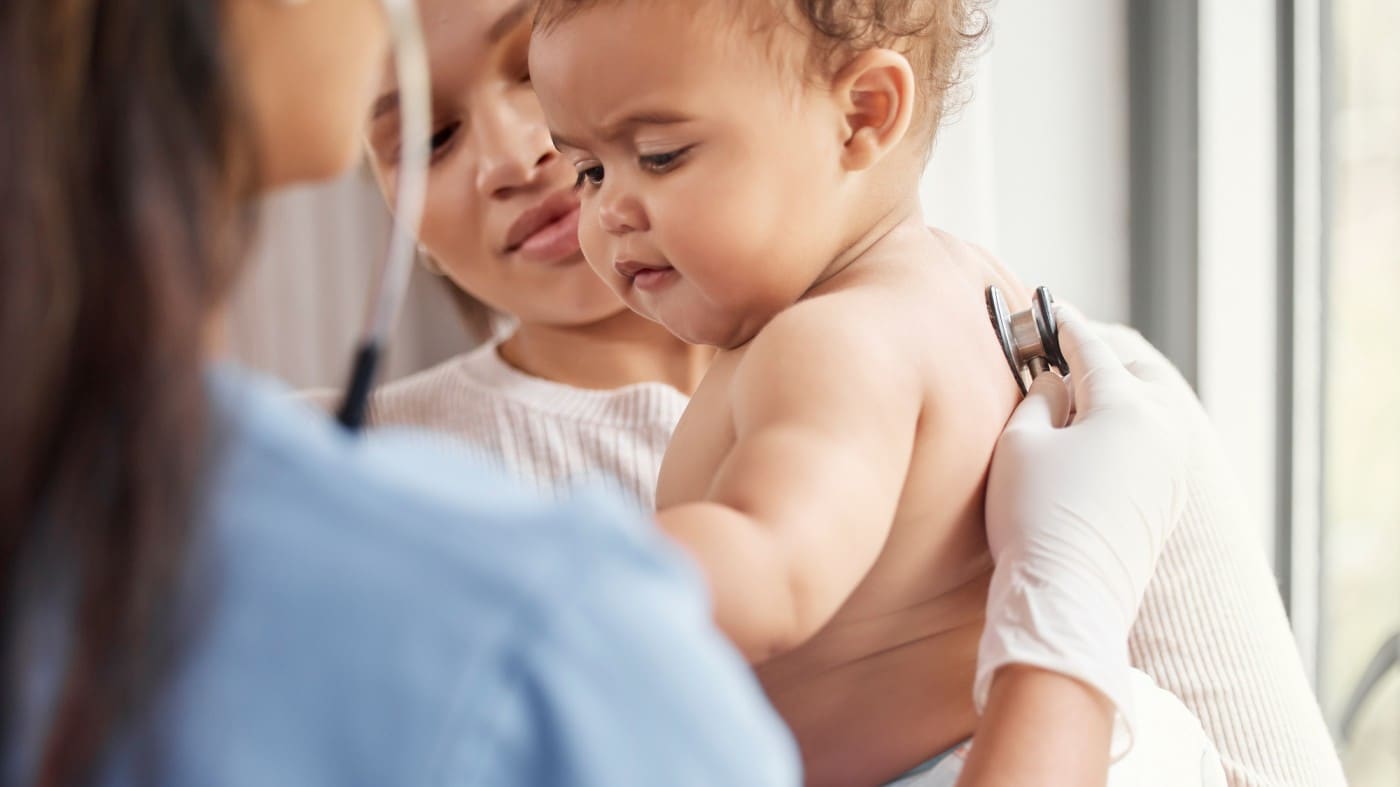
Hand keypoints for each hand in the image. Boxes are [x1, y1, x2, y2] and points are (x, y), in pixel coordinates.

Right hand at [975, 303, 1187, 751]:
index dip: (1063, 324)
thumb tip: (1055, 385)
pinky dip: (1122, 436)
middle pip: (1133, 377)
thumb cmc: (1036, 518)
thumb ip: (1038, 399)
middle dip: (1097, 361)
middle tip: (1057, 357)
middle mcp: (1163, 434)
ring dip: (1111, 401)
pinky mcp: (1165, 508)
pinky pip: (1148, 451)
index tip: (1046, 307)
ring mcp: (1171, 474)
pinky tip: (1089, 449)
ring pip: (1146, 415)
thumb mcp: (1020, 444)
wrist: (1069, 602)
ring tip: (1071, 403)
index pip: (1092, 349)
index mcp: (1129, 408)